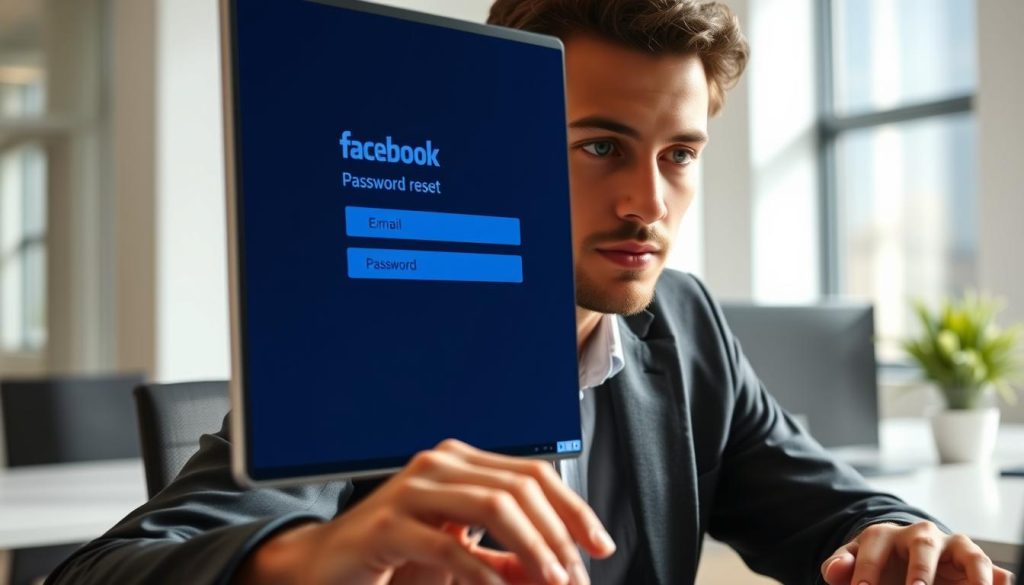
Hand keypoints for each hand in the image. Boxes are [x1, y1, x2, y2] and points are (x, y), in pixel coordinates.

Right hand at [235, 439, 614, 584]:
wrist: (324, 566)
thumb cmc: (395, 554)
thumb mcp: (463, 552)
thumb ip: (509, 556)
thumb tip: (561, 567)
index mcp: (461, 462)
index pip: (534, 473)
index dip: (574, 509)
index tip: (600, 546)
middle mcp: (439, 464)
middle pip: (521, 487)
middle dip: (559, 535)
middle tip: (574, 577)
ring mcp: (411, 489)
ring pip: (494, 505)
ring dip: (532, 549)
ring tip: (551, 582)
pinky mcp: (387, 524)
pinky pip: (448, 545)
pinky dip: (482, 573)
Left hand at [820, 521, 1013, 584]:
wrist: (902, 556)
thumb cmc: (877, 561)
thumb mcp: (855, 561)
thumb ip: (841, 566)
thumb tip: (833, 571)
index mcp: (885, 534)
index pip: (874, 548)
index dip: (867, 570)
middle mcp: (921, 535)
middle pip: (922, 545)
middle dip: (920, 570)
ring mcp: (951, 545)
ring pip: (966, 553)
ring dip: (970, 575)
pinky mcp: (973, 560)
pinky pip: (988, 567)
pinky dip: (994, 578)